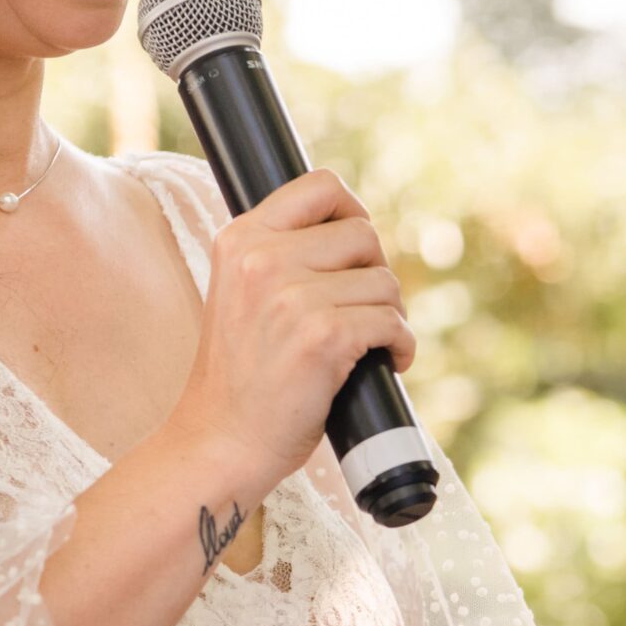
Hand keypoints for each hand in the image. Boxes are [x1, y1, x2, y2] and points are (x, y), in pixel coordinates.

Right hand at [171, 169, 414, 488]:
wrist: (222, 439)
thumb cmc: (243, 374)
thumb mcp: (243, 293)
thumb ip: (283, 257)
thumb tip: (358, 234)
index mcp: (241, 238)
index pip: (320, 186)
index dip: (354, 213)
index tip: (358, 252)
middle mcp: (263, 258)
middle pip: (363, 235)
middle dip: (375, 274)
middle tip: (363, 311)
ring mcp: (292, 296)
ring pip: (385, 282)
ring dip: (390, 315)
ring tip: (369, 344)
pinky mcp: (323, 336)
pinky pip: (393, 322)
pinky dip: (402, 346)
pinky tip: (389, 363)